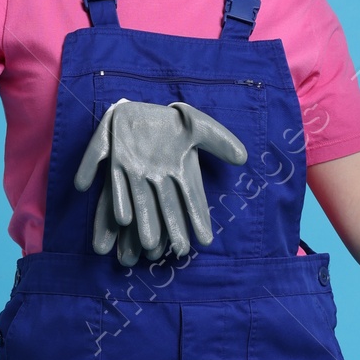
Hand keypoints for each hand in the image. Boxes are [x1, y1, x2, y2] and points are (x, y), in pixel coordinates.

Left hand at [73, 99, 247, 264]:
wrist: (137, 108)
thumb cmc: (171, 120)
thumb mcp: (198, 125)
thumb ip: (219, 141)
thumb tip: (243, 157)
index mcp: (179, 169)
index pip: (192, 198)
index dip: (198, 217)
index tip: (206, 239)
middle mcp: (158, 177)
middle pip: (167, 207)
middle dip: (173, 228)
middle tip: (180, 252)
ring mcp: (136, 173)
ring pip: (141, 204)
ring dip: (144, 224)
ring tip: (148, 250)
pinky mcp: (116, 164)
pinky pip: (117, 185)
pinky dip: (119, 200)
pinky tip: (123, 220)